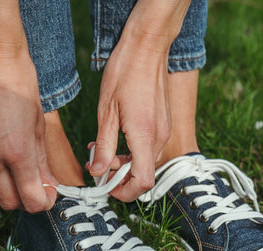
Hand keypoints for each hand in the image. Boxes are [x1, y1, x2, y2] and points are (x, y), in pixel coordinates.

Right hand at [0, 54, 56, 211]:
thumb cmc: (22, 89)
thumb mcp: (40, 128)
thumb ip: (42, 162)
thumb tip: (48, 184)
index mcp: (18, 152)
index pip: (32, 200)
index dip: (44, 203)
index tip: (48, 195)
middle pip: (8, 203)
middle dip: (24, 200)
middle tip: (32, 187)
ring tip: (10, 180)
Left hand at [89, 35, 171, 201]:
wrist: (147, 46)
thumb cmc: (125, 73)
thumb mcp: (107, 113)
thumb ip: (104, 147)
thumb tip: (98, 172)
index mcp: (145, 137)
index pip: (142, 181)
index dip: (124, 192)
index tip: (106, 186)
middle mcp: (159, 137)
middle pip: (143, 174)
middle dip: (119, 176)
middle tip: (98, 163)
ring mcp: (164, 130)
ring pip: (145, 162)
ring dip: (124, 163)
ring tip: (103, 149)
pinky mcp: (163, 124)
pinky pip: (149, 148)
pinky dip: (133, 152)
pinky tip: (118, 138)